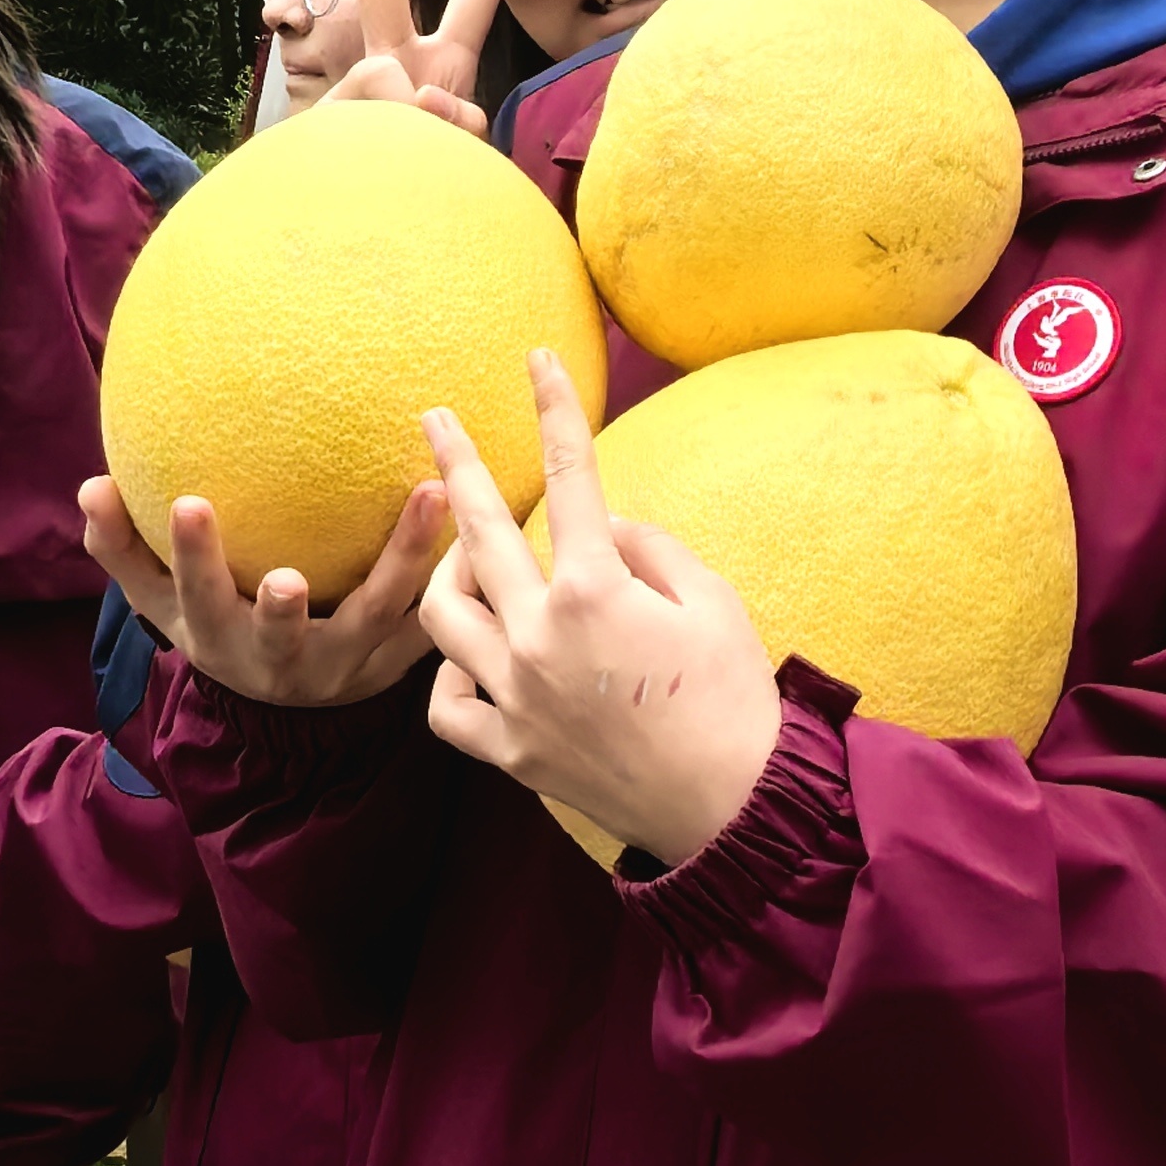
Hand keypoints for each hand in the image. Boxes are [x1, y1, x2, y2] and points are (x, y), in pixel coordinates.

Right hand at [78, 471, 450, 709]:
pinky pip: (434, 623)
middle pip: (283, 635)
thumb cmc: (220, 624)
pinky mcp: (401, 661)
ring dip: (407, 558)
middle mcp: (282, 660)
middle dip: (280, 610)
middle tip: (289, 576)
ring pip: (381, 618)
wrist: (291, 709)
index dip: (191, 557)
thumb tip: (90, 485)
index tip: (189, 502)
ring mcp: (347, 666)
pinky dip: (460, 580)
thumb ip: (122, 547)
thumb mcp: (161, 602)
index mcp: (220, 636)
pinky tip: (488, 521)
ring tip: (431, 493)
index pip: (195, 596)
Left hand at [415, 348, 784, 869]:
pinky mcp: (507, 750)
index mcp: (596, 588)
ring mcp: (514, 694)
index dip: (554, 409)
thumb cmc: (732, 696)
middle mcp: (539, 634)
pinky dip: (453, 675)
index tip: (537, 360)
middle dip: (454, 462)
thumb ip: (650, 549)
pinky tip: (477, 658)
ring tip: (467, 554)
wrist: (731, 804)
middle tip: (433, 418)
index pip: (569, 476)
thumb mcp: (711, 601)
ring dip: (449, 572)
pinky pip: (445, 704)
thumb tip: (607, 529)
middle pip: (477, 531)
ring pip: (442, 615)